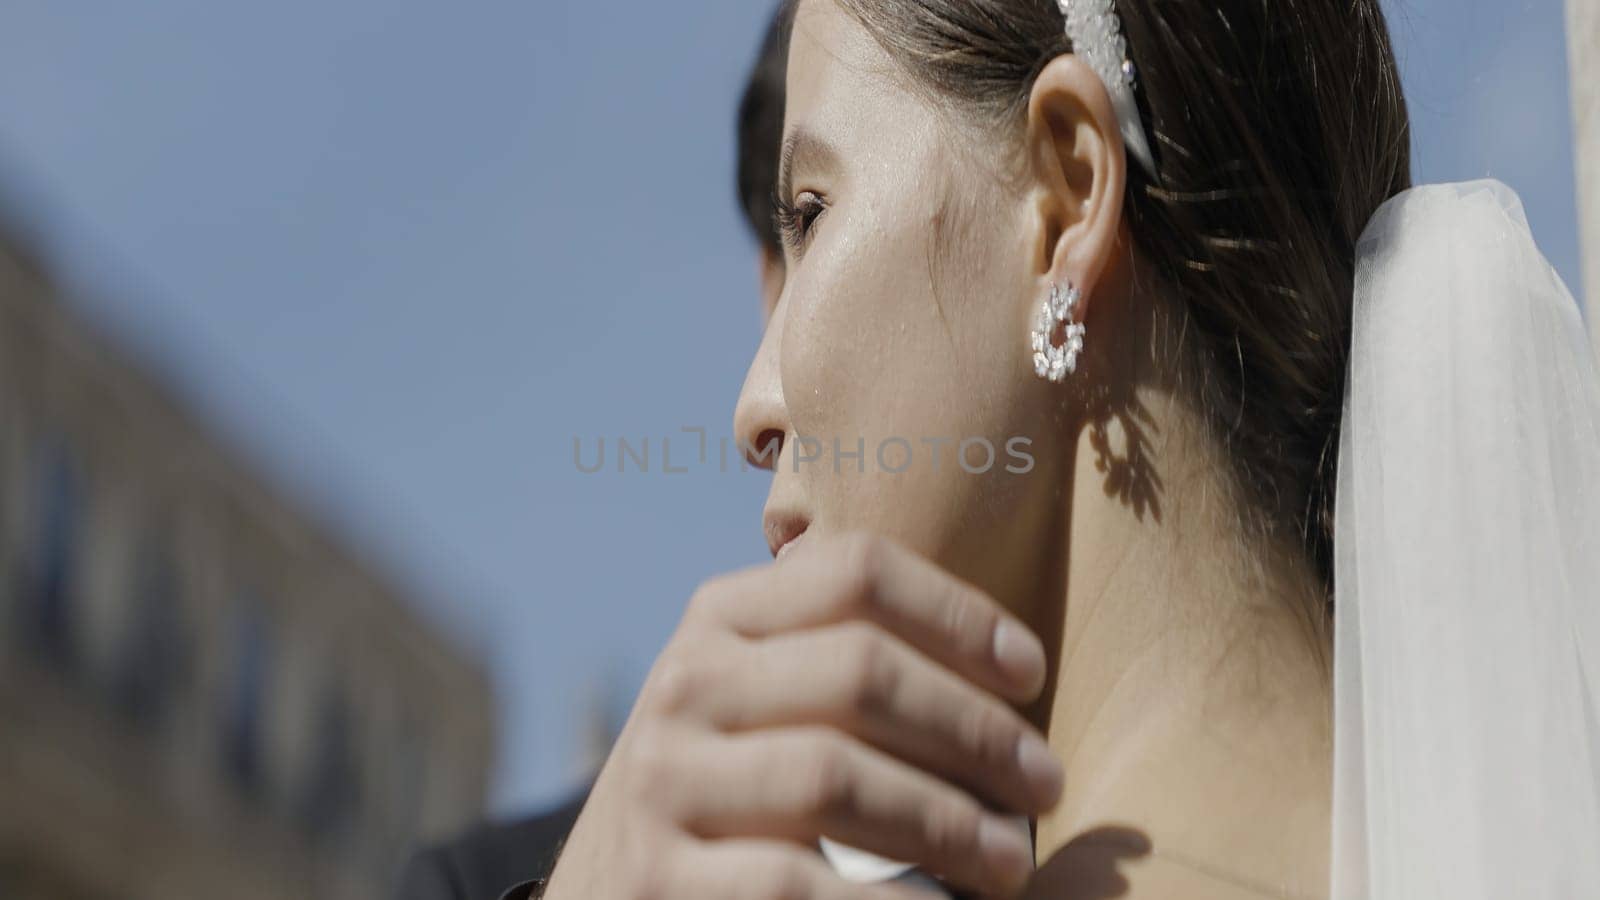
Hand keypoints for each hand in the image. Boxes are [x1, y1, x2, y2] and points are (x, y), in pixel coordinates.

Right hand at [542, 532, 1062, 899]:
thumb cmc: (736, 796)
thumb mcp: (764, 702)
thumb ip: (844, 660)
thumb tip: (1009, 661)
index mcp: (721, 618)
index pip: (856, 572)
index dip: (959, 614)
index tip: (1031, 673)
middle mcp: (684, 682)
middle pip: (859, 670)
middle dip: (973, 730)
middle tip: (1046, 786)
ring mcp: (660, 782)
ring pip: (834, 776)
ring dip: (948, 823)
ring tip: (1013, 863)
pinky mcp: (658, 881)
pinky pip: (797, 885)